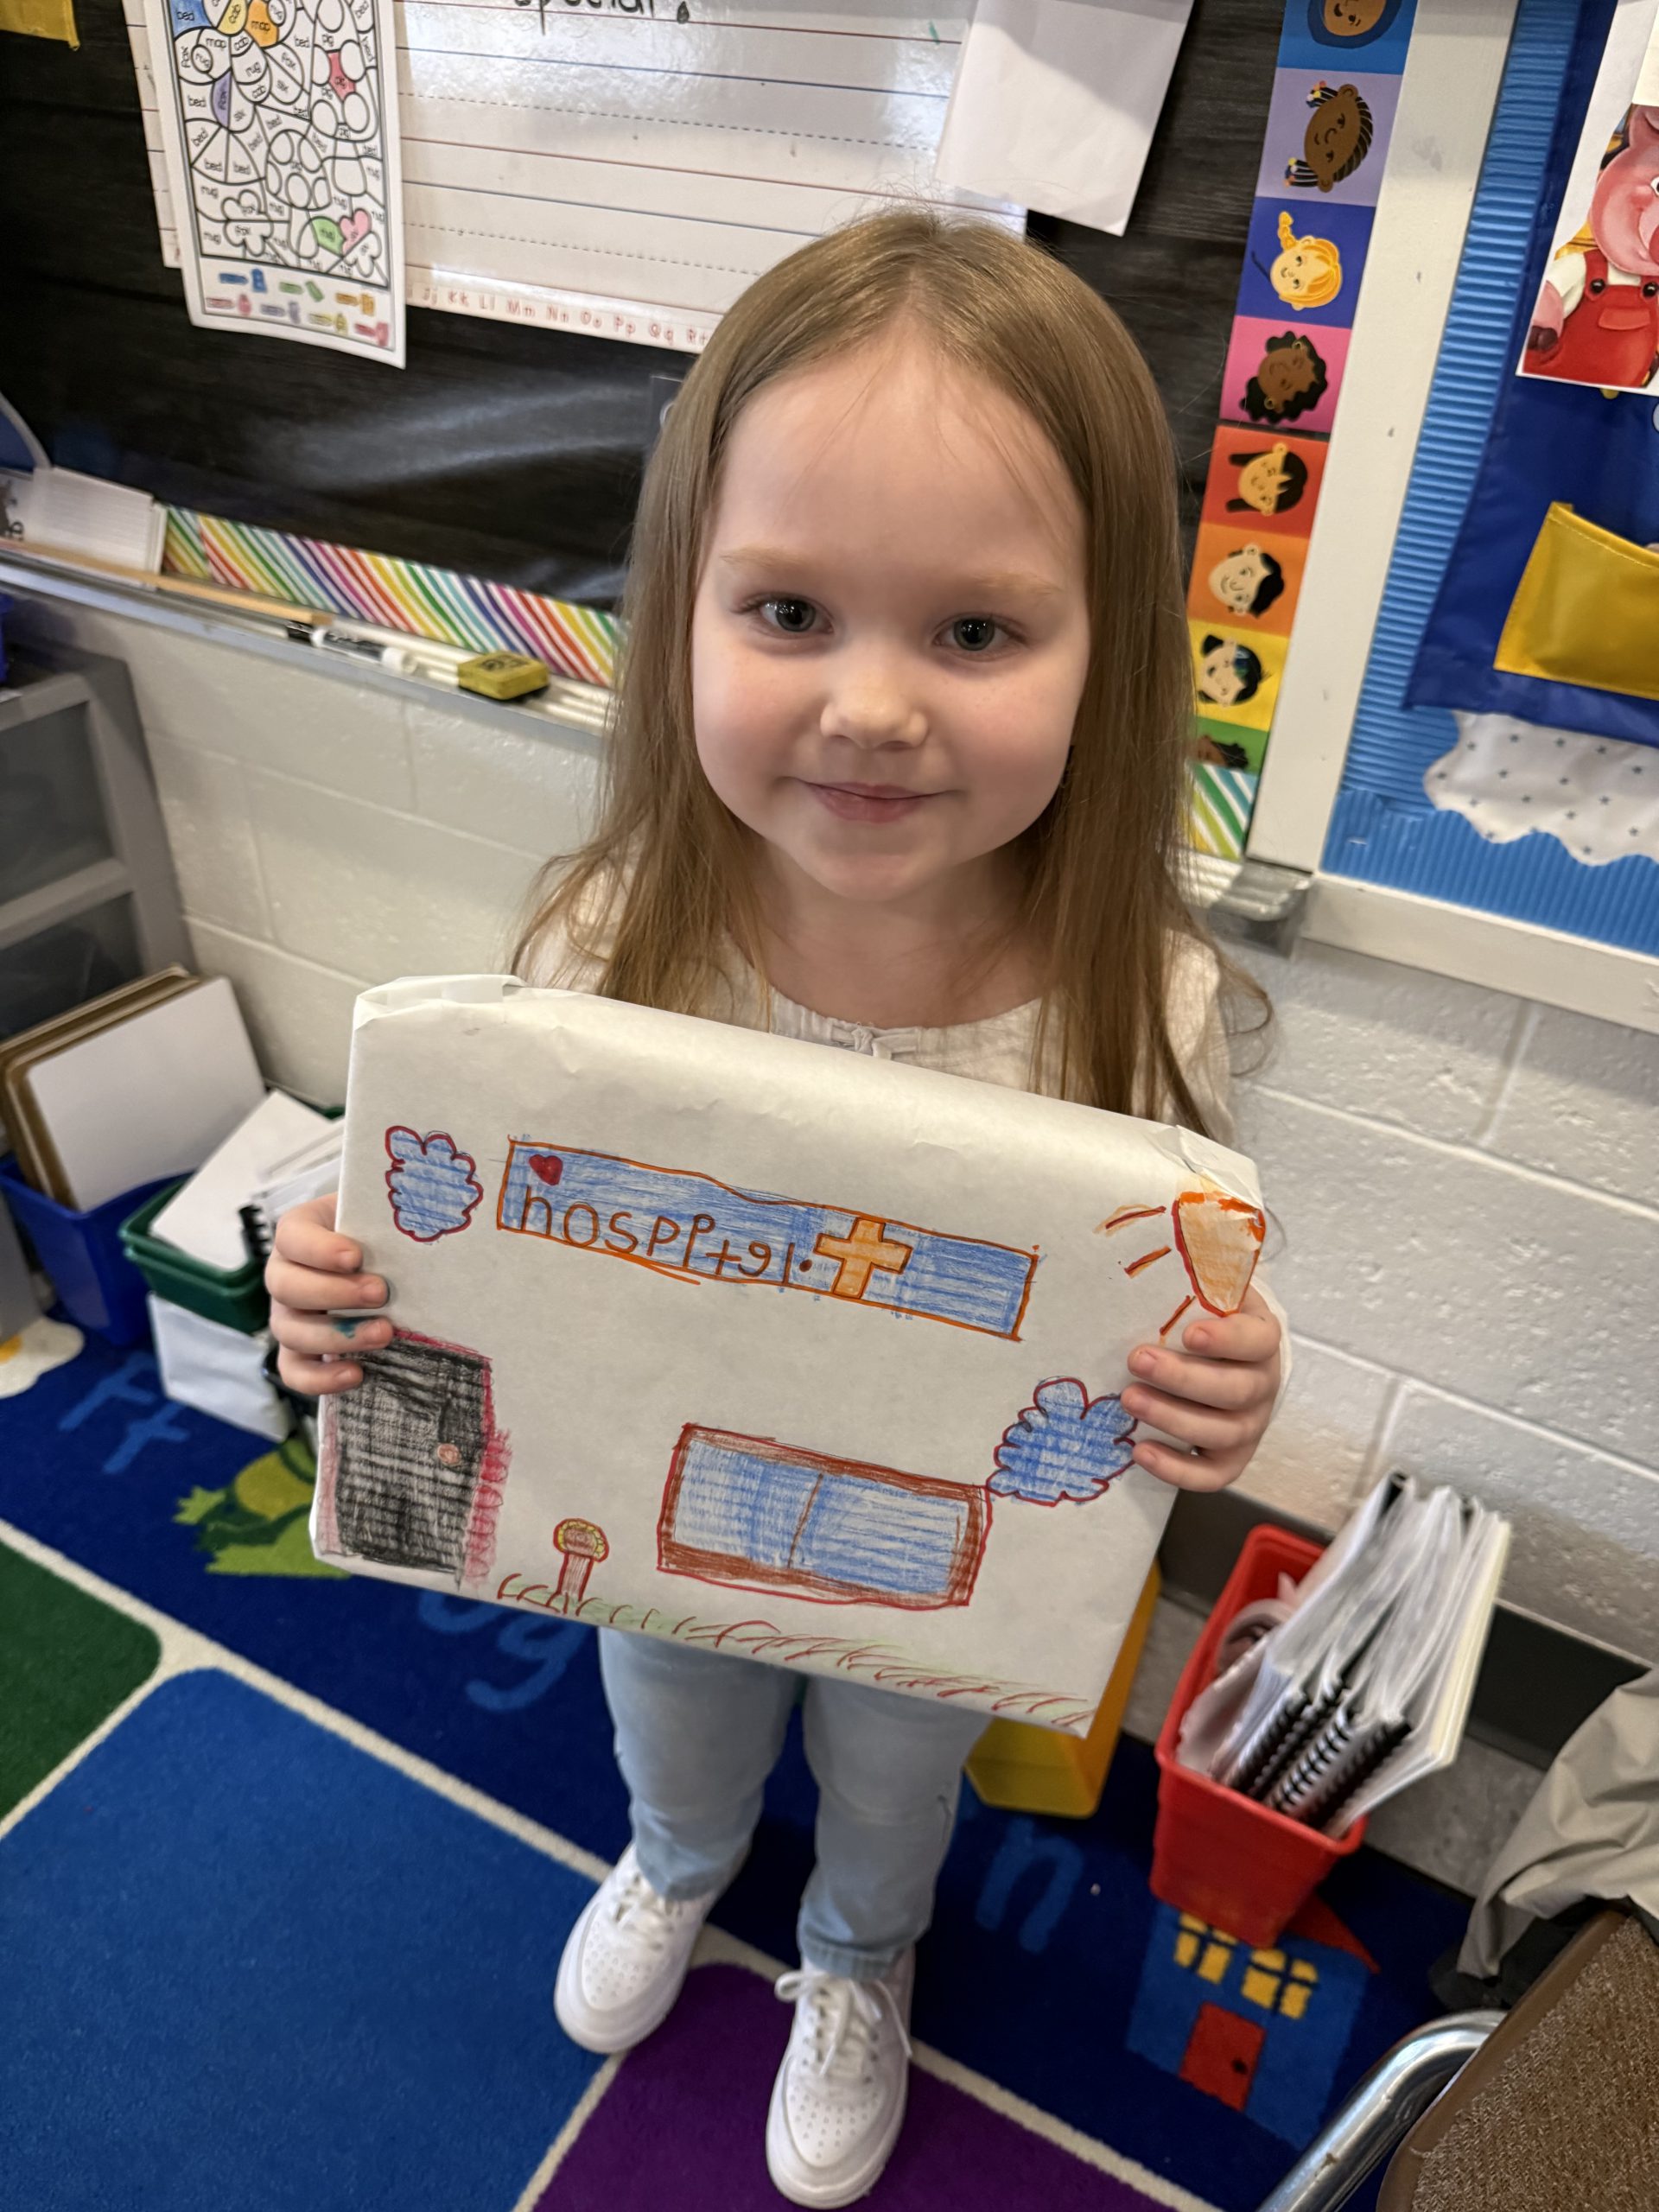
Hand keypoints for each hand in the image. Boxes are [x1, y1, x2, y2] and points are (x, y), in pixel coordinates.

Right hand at [266, 1192, 389, 1396]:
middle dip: (334, 1293)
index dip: (319, 1249)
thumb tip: (427, 1215)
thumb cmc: (380, 1235)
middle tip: (380, 1293)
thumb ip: (390, 1215)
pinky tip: (357, 1373)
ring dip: (337, 1336)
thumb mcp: (381, 1216)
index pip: (293, 1236)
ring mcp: (288, 1315)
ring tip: (384, 1333)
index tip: (356, 1257)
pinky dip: (321, 1378)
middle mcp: (285, 1274)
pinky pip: (295, 1371)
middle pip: (285, 1287)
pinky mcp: (299, 1352)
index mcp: (300, 1233)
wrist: (386, 1265)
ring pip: (291, 1331)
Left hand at [1120, 1284, 1280, 1492]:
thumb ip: (1197, 1271)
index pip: (1257, 1340)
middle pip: (1235, 1391)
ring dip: (1172, 1419)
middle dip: (1183, 1378)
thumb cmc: (1208, 1318)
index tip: (1189, 1333)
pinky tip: (1140, 1451)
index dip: (1227, 1339)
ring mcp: (1250, 1426)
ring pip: (1221, 1433)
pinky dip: (1177, 1470)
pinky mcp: (1231, 1458)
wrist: (1229, 1358)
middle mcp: (1263, 1385)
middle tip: (1136, 1359)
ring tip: (1128, 1399)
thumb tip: (1166, 1227)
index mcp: (1262, 1337)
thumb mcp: (1210, 1289)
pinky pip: (1212, 1476)